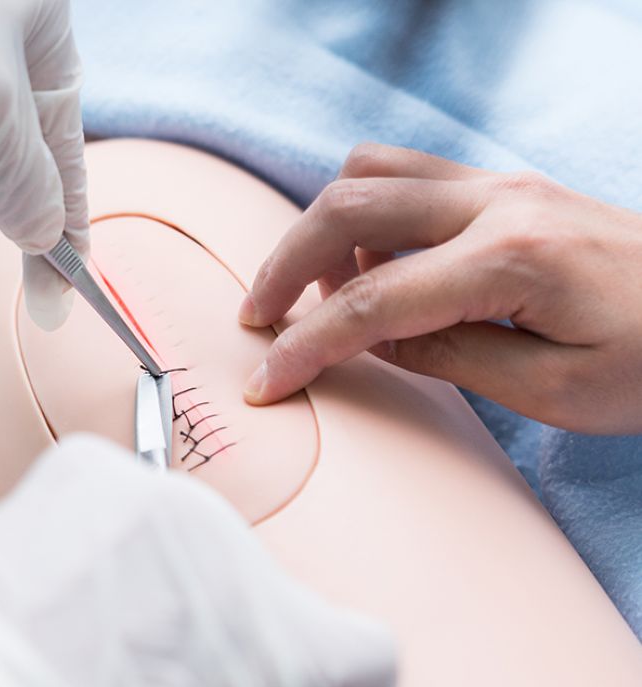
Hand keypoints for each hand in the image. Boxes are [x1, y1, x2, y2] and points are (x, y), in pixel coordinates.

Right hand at [239, 143, 641, 433]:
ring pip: (370, 171)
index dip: (305, 346)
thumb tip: (371, 340)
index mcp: (512, 259)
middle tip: (258, 319)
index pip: (371, 303)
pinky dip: (364, 213)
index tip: (265, 382)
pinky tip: (371, 266)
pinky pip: (407, 174)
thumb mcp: (554, 389)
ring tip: (318, 293)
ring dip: (322, 229)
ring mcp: (504, 184)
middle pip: (347, 208)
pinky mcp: (507, 186)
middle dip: (285, 265)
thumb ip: (448, 359)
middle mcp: (501, 202)